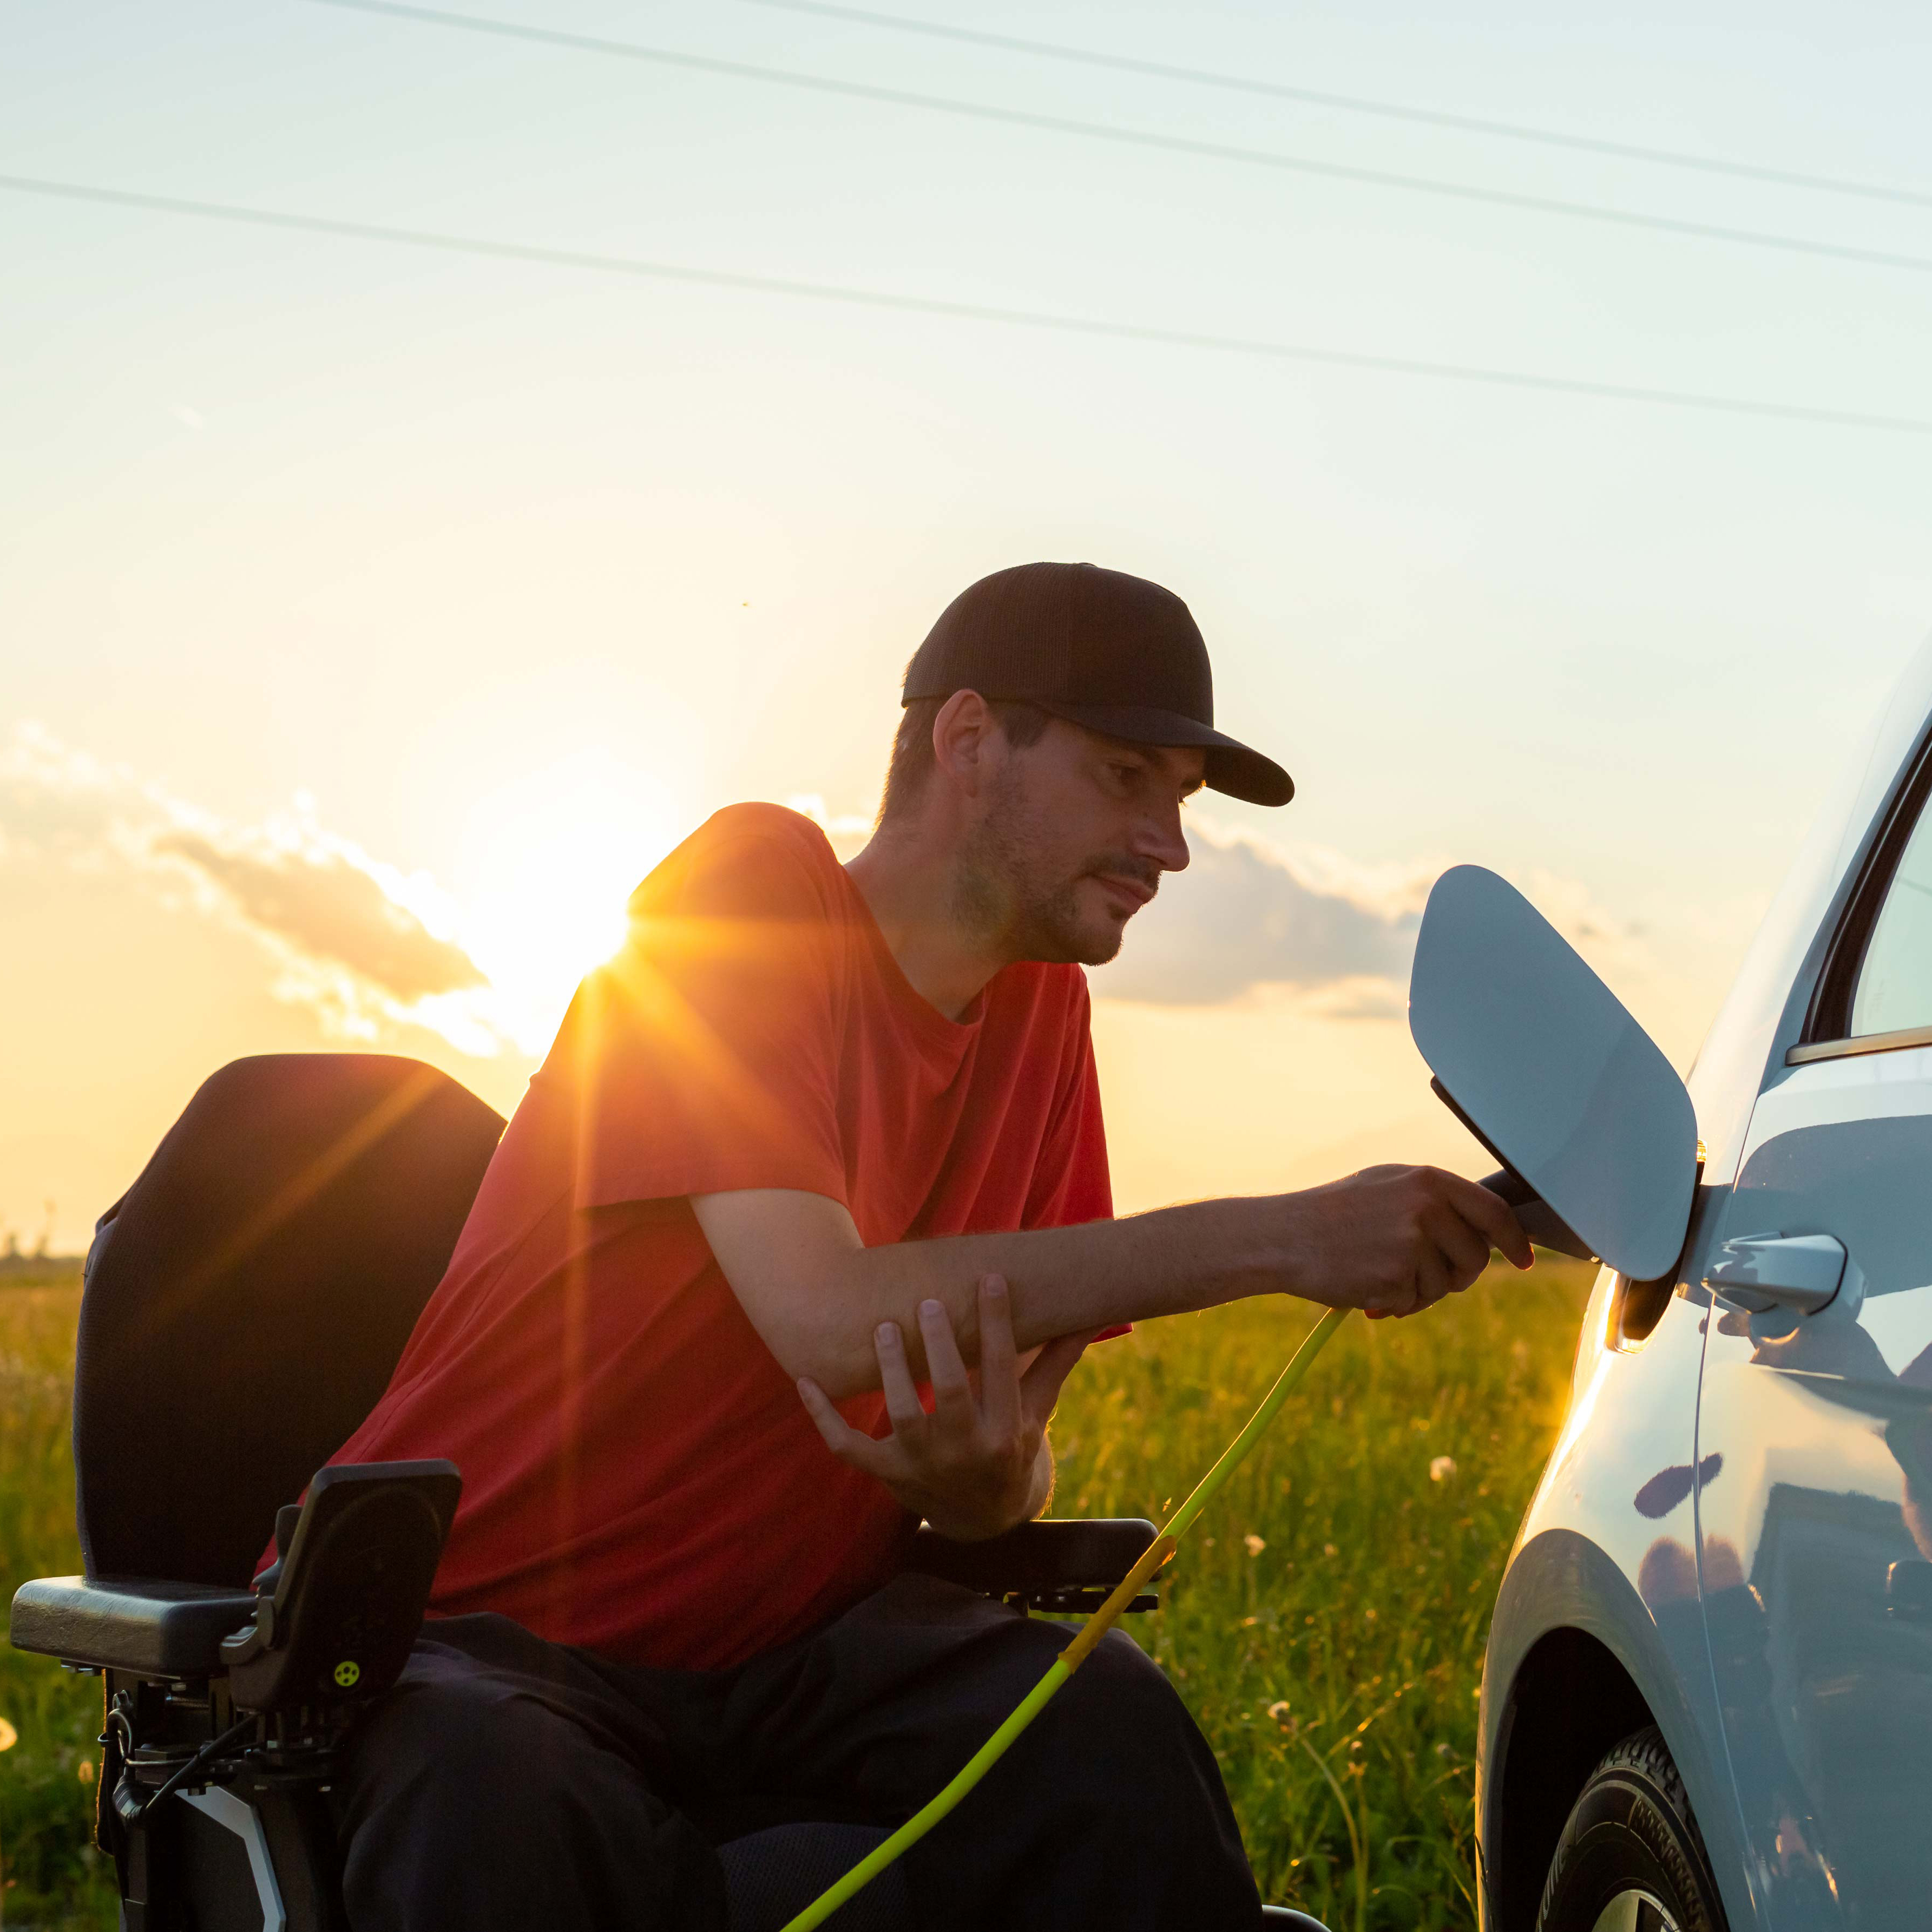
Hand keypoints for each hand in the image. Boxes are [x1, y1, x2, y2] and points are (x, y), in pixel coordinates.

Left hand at [797, 1273, 1091, 1540]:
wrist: (983, 1521)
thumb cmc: (1011, 1450)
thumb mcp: (1037, 1411)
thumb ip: (1055, 1363)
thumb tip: (1090, 1316)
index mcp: (1005, 1433)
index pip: (1001, 1370)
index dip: (998, 1323)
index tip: (991, 1278)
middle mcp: (965, 1452)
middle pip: (951, 1396)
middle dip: (940, 1350)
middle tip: (929, 1303)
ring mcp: (922, 1465)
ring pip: (903, 1416)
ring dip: (891, 1372)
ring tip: (884, 1328)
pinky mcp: (887, 1473)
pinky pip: (848, 1447)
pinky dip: (823, 1418)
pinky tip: (804, 1380)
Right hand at [1283, 1165, 1531, 1319]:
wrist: (1285, 1235)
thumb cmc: (1334, 1212)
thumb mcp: (1388, 1187)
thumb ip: (1436, 1201)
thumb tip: (1487, 1229)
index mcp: (1428, 1180)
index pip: (1494, 1212)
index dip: (1514, 1241)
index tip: (1524, 1260)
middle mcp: (1427, 1208)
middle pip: (1476, 1258)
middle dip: (1457, 1275)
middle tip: (1421, 1274)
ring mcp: (1413, 1243)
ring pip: (1445, 1286)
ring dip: (1418, 1290)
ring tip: (1378, 1271)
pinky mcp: (1397, 1277)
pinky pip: (1415, 1302)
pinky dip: (1394, 1302)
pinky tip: (1364, 1285)